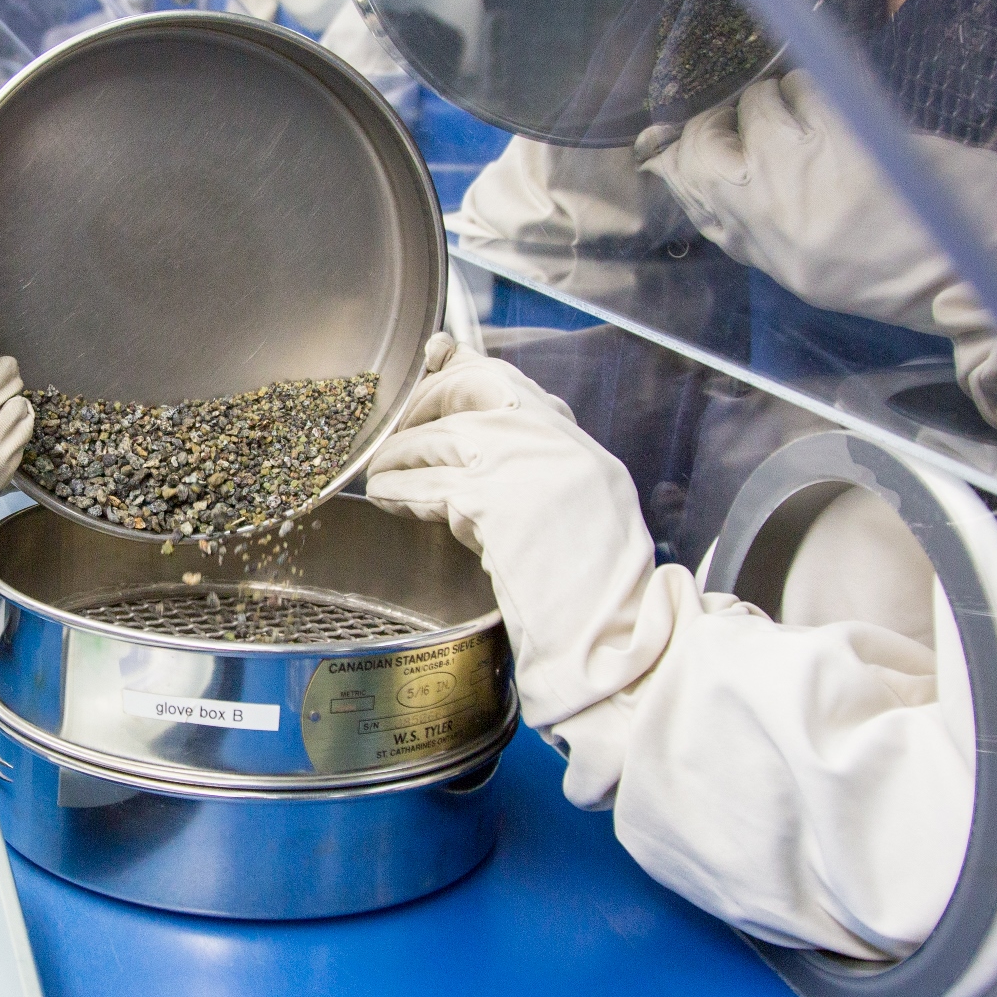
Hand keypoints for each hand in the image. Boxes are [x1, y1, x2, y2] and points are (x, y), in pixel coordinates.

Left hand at [365, 335, 660, 724]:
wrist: (615, 637)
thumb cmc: (597, 591)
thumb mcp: (579, 509)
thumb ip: (534, 471)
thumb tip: (471, 453)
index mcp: (576, 444)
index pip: (508, 380)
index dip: (461, 366)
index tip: (435, 359)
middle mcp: (555, 443)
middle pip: (472, 388)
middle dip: (424, 402)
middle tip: (397, 429)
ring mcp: (526, 467)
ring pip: (441, 436)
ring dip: (400, 453)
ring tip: (380, 472)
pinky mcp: (495, 503)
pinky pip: (429, 483)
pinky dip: (399, 488)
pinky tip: (384, 496)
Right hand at [635, 69, 996, 333]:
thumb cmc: (917, 274)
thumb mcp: (820, 271)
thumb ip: (766, 225)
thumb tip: (720, 175)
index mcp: (769, 254)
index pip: (694, 194)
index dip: (685, 158)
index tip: (696, 136)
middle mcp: (770, 215)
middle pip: (708, 145)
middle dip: (724, 121)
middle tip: (760, 115)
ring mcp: (802, 173)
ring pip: (757, 104)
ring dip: (783, 97)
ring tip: (823, 116)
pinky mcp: (842, 136)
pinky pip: (803, 88)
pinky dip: (818, 87)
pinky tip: (846, 105)